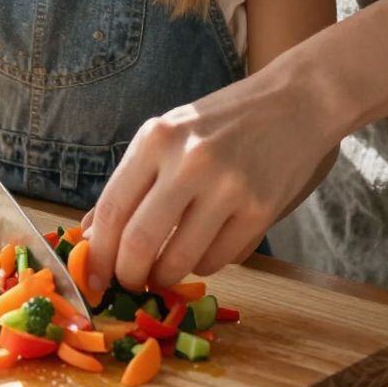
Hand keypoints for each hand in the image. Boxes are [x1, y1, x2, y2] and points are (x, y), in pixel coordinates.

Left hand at [85, 50, 335, 297]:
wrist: (296, 102)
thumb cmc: (223, 121)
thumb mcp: (168, 135)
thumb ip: (131, 183)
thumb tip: (91, 237)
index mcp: (157, 138)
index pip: (111, 210)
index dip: (98, 255)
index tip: (95, 278)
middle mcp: (189, 161)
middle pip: (139, 242)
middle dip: (128, 275)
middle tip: (129, 284)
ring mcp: (228, 187)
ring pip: (179, 260)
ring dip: (166, 278)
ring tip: (165, 272)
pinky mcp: (260, 210)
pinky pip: (219, 261)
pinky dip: (204, 266)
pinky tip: (205, 248)